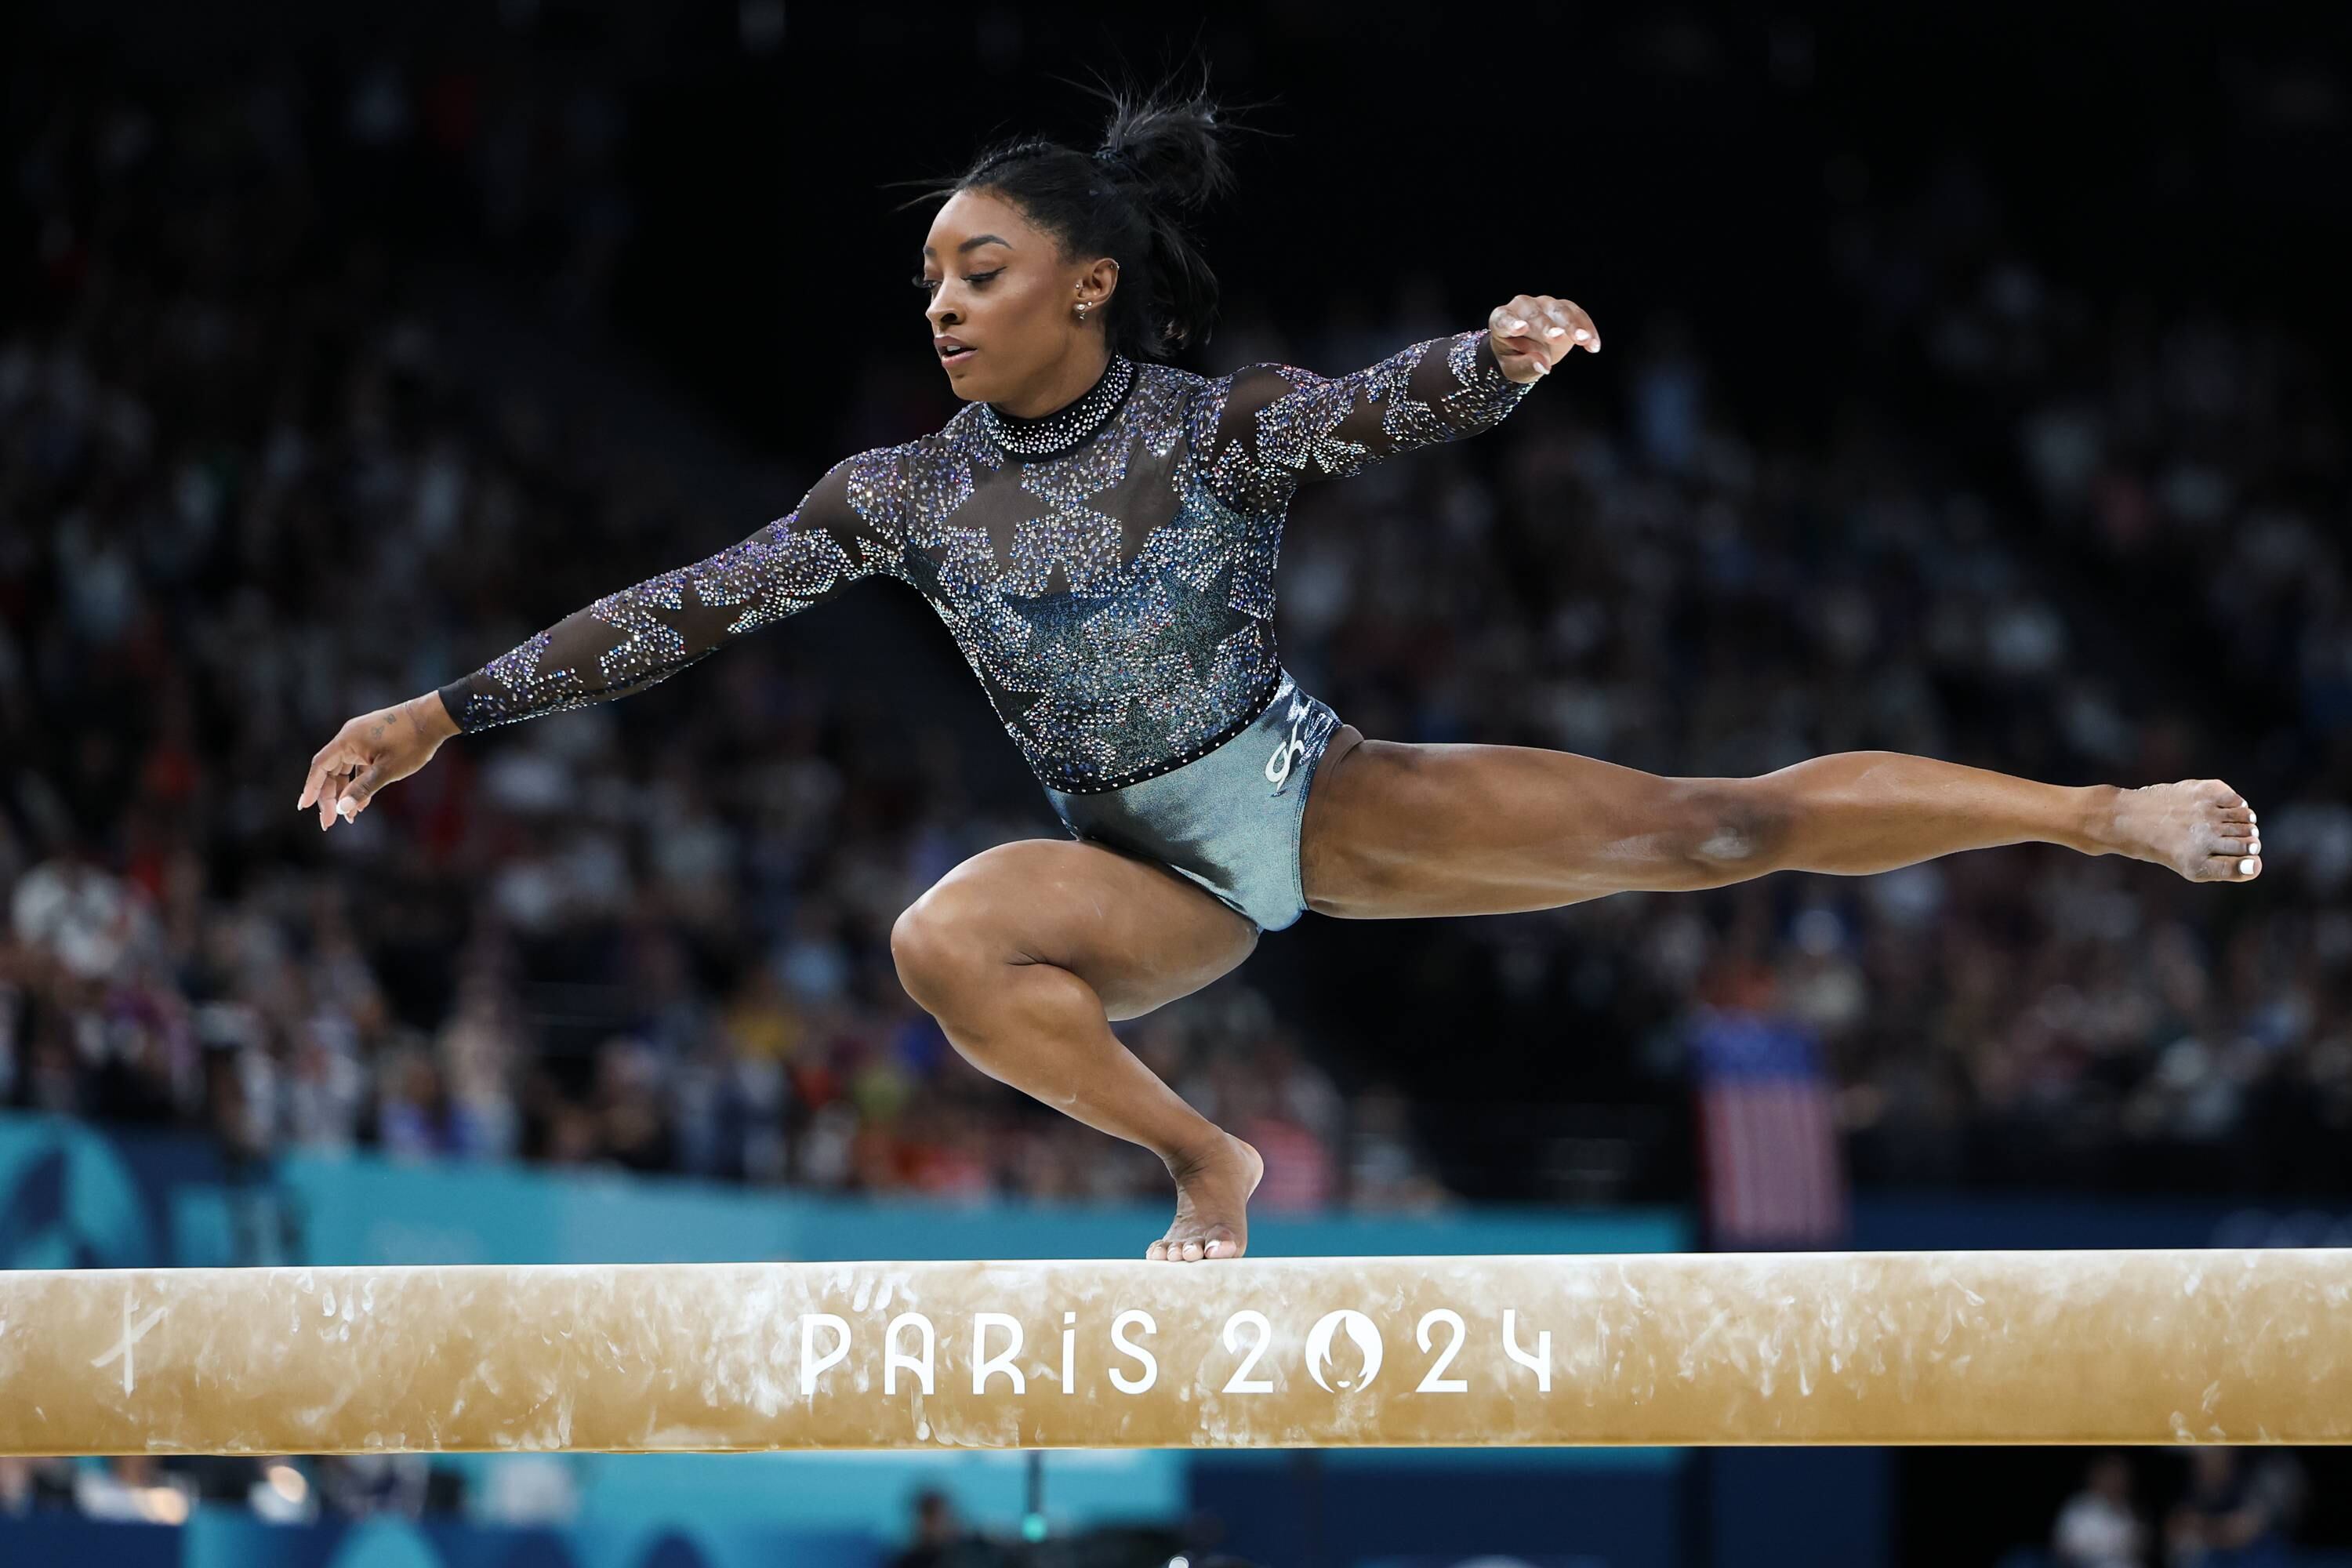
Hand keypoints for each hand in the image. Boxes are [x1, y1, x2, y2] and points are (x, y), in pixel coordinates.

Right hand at [297, 693, 457, 831]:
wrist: (434, 717)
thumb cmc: (411, 742)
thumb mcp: (387, 770)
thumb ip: (363, 789)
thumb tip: (342, 809)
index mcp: (347, 741)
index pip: (320, 766)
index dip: (311, 788)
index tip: (304, 806)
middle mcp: (349, 738)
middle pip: (330, 770)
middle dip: (329, 797)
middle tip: (330, 822)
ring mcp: (361, 739)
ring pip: (345, 770)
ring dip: (345, 793)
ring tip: (349, 817)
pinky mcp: (373, 742)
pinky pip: (358, 766)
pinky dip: (358, 783)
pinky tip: (363, 804)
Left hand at [1488, 294, 1599, 382]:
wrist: (1528, 349)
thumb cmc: (1515, 357)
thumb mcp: (1515, 368)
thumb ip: (1526, 365)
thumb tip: (1543, 364)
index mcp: (1501, 320)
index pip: (1505, 319)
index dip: (1512, 323)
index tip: (1520, 328)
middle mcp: (1523, 307)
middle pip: (1536, 314)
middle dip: (1548, 326)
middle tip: (1558, 337)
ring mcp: (1544, 305)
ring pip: (1560, 310)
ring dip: (1572, 325)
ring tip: (1583, 340)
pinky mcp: (1564, 308)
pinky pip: (1578, 315)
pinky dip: (1587, 329)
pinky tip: (1593, 345)